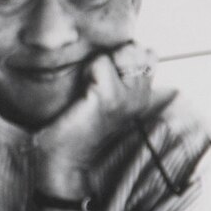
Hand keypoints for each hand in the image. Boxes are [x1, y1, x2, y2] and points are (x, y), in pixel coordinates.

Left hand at [19, 42, 171, 210]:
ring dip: (101, 60)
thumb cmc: (74, 127)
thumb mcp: (101, 98)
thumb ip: (113, 75)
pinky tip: (82, 88)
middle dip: (117, 53)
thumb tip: (111, 49)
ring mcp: (128, 98)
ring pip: (123, 53)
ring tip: (89, 81)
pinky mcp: (109, 98)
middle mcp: (140, 98)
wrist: (63, 160)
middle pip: (140, 51)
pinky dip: (89, 68)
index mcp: (141, 97)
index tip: (104, 73)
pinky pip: (102, 62)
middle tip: (96, 76)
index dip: (124, 54)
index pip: (147, 56)